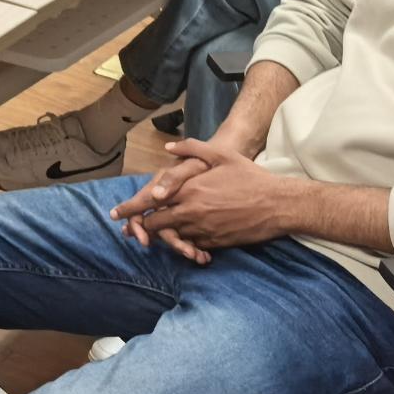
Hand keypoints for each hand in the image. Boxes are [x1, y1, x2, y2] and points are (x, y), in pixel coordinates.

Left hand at [119, 139, 299, 255]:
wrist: (277, 205)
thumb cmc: (249, 177)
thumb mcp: (220, 155)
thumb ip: (191, 148)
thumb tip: (168, 147)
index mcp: (188, 190)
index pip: (150, 201)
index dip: (130, 209)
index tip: (115, 214)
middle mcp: (191, 212)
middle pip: (155, 224)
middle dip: (140, 227)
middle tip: (130, 230)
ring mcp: (203, 230)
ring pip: (171, 237)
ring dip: (161, 237)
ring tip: (151, 237)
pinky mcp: (215, 243)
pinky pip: (191, 246)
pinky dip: (183, 244)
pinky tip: (182, 242)